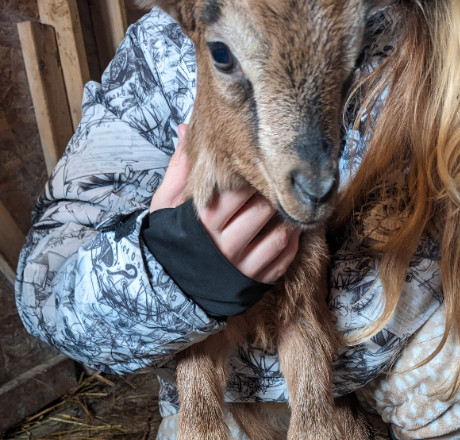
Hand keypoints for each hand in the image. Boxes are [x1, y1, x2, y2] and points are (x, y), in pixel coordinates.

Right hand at [151, 124, 299, 283]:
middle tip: (278, 183)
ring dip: (287, 216)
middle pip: (263, 208)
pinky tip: (288, 228)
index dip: (252, 173)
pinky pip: (284, 258)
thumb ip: (180, 168)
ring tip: (286, 204)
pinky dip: (291, 241)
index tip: (256, 165)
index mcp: (203, 219)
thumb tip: (187, 129)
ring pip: (279, 233)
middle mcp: (224, 244)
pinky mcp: (255, 282)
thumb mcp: (166, 204)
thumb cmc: (171, 240)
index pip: (238, 188)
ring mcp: (242, 266)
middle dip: (272, 193)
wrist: (172, 289)